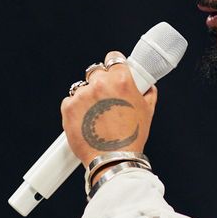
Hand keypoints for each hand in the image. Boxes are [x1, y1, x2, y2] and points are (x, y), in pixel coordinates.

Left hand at [61, 50, 157, 167]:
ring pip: (82, 88)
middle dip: (101, 83)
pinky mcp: (68, 107)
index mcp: (121, 80)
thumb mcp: (148, 112)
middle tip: (106, 100)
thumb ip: (147, 93)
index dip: (114, 65)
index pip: (114, 58)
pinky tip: (87, 122)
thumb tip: (147, 86)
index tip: (113, 71)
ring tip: (97, 116)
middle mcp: (100, 83)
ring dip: (88, 98)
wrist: (112, 159)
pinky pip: (70, 102)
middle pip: (96, 72)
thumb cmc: (131, 138)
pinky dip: (76, 110)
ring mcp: (82, 95)